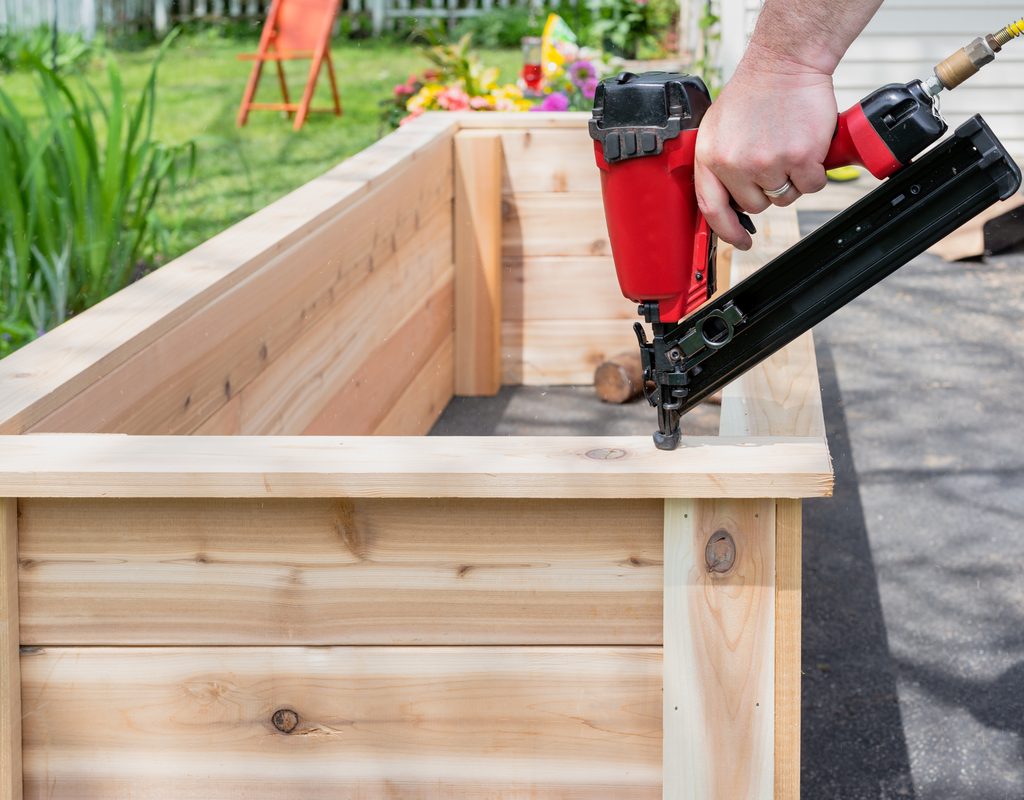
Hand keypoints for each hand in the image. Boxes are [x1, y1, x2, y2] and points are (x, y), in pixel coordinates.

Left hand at [695, 45, 837, 249]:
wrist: (784, 63)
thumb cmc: (754, 93)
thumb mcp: (717, 128)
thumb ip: (717, 164)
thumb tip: (726, 202)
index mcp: (710, 157)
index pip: (712, 209)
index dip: (726, 231)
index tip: (739, 241)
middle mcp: (735, 164)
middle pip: (754, 206)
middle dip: (766, 190)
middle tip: (772, 160)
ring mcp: (767, 163)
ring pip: (783, 197)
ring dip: (791, 180)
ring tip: (787, 148)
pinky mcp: (799, 158)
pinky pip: (810, 186)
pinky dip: (815, 172)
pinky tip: (807, 148)